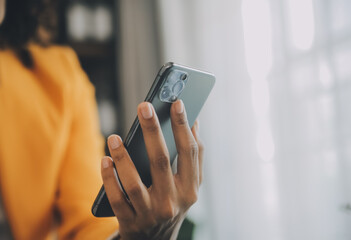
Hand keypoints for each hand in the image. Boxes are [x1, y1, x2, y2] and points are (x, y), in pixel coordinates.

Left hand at [101, 100, 202, 239]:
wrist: (156, 239)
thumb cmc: (174, 201)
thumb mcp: (189, 183)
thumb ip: (194, 155)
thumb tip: (195, 122)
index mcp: (190, 188)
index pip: (188, 152)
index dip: (182, 126)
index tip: (177, 102)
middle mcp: (173, 201)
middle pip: (160, 161)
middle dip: (152, 131)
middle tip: (144, 106)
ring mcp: (151, 213)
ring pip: (134, 183)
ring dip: (123, 157)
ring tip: (114, 137)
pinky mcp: (131, 222)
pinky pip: (116, 199)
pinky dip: (109, 179)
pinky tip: (105, 160)